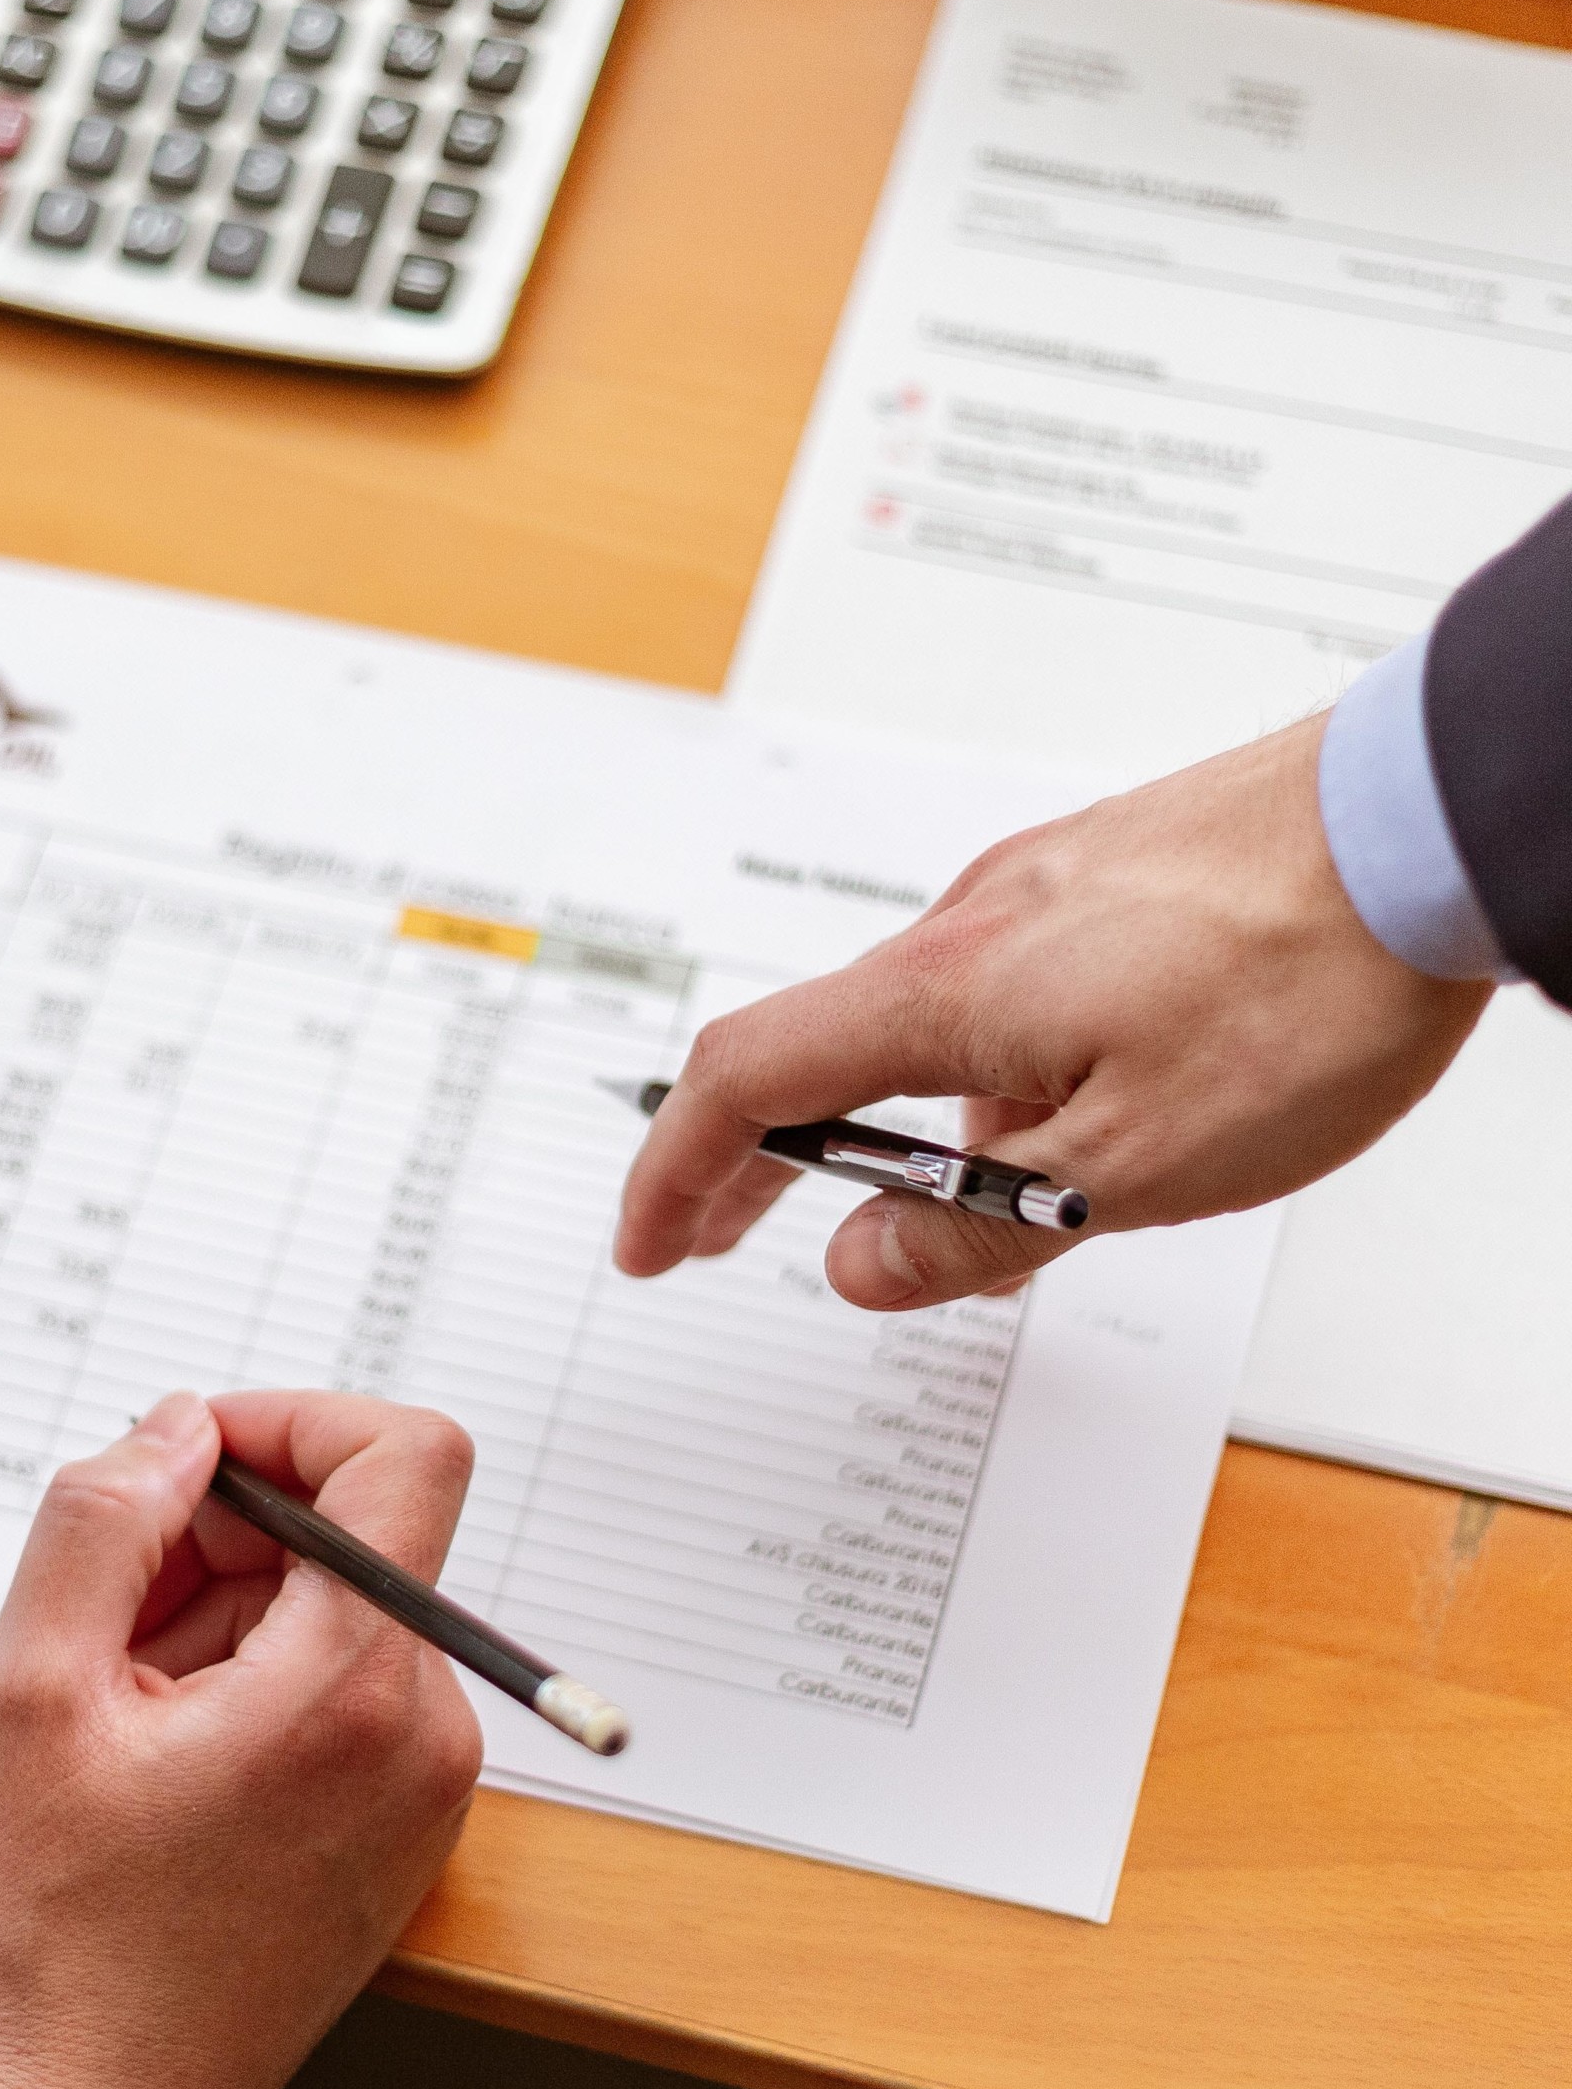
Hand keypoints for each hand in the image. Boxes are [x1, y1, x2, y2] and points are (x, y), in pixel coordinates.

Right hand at [0, 1389, 481, 2088]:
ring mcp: (430, 1781)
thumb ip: (99, 1519)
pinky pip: (349, 1682)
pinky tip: (170, 1751)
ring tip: (128, 1708)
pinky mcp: (411, 1817)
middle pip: (352, 1533)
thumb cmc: (68, 1929)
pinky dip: (260, 1676)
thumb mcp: (30, 1692)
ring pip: (340, 1606)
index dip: (296, 1420)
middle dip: (225, 1534)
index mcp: (351, 1687)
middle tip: (109, 1616)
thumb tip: (175, 1427)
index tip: (195, 1461)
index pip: (408, 1455)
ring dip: (229, 1611)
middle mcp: (425, 1727)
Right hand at [615, 716, 1490, 1310]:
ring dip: (904, 1124)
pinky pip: (1003, 986)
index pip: (746, 1082)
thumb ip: (977, 1229)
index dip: (676, 1174)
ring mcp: (1040, 888)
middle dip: (758, 1156)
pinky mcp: (1107, 876)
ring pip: (925, 1025)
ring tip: (980, 1214)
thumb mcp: (1135, 1169)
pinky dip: (983, 1068)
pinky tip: (1069, 1112)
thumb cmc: (1307, 980)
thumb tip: (862, 1267)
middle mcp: (970, 924)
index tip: (649, 1244)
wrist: (1438, 820)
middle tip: (726, 1235)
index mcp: (946, 995)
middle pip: (815, 1048)